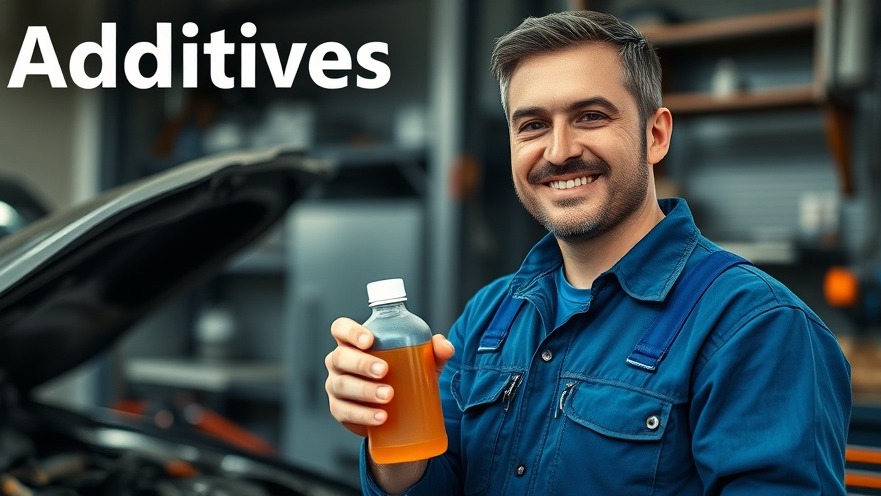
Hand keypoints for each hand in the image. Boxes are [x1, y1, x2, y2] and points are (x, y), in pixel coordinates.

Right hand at [324, 317, 454, 437]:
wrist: (396, 413)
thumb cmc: (403, 375)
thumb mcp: (419, 362)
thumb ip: (434, 351)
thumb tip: (444, 346)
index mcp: (353, 343)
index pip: (341, 329)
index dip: (351, 331)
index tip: (370, 340)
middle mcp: (339, 362)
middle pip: (340, 357)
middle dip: (361, 363)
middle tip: (384, 371)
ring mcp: (336, 386)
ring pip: (341, 385)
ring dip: (364, 390)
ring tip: (388, 396)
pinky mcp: (339, 410)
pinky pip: (344, 411)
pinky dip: (362, 415)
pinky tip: (380, 417)